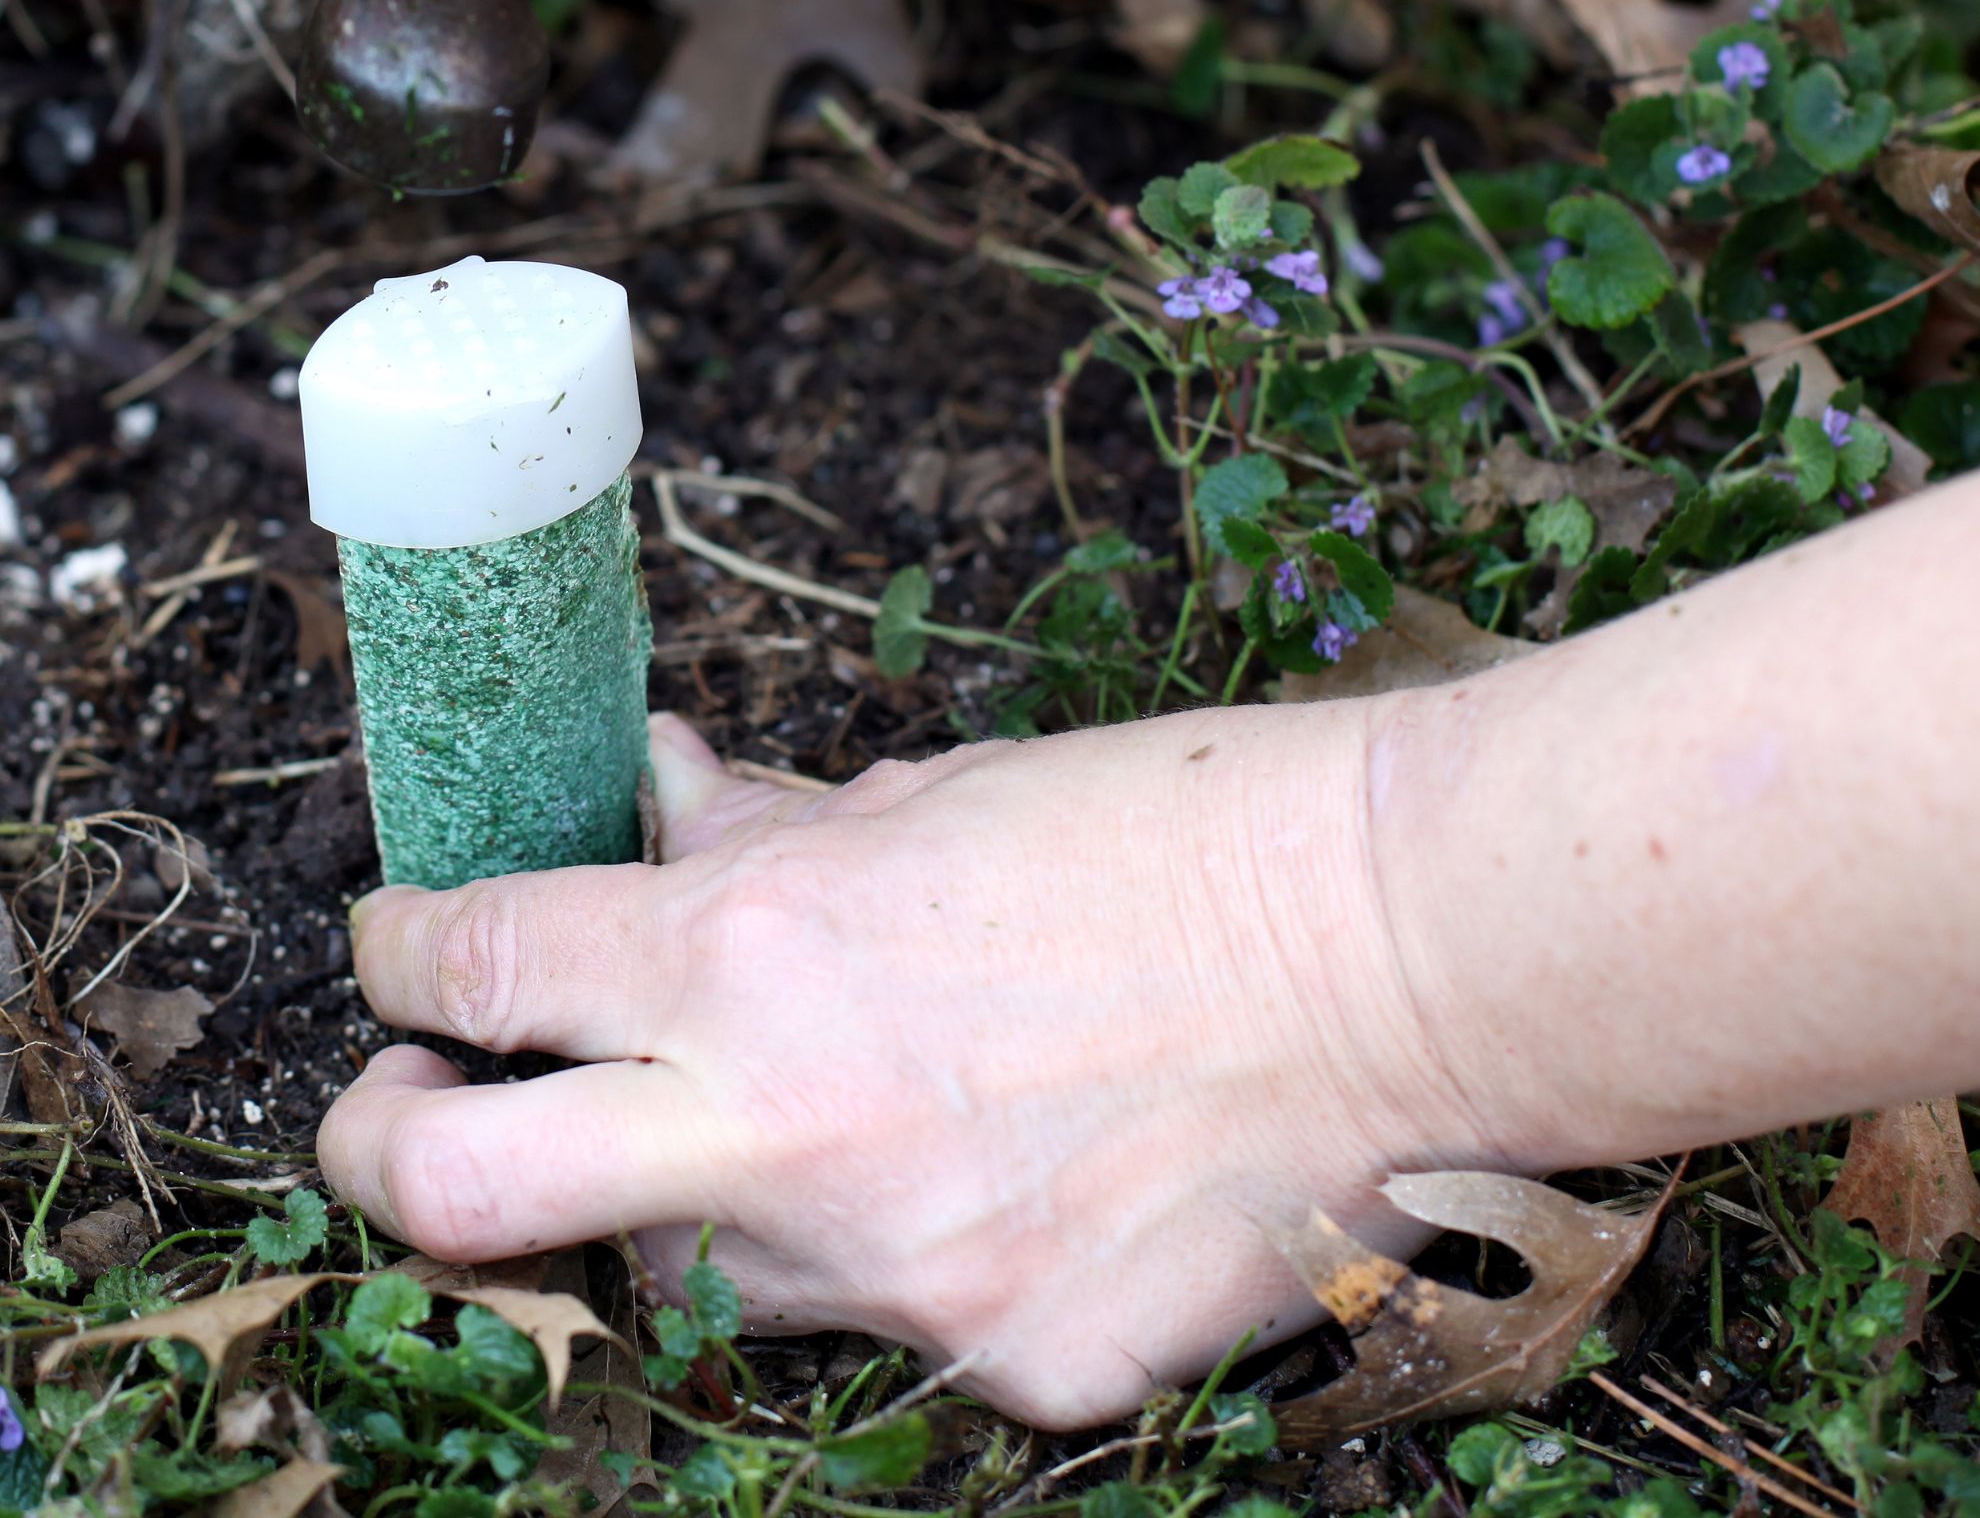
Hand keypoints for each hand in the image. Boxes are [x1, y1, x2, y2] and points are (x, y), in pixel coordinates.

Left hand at [317, 705, 1479, 1427]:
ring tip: (813, 1114)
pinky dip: (893, 1255)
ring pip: (693, 1274)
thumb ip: (770, 831)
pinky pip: (884, 1333)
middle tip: (399, 1107)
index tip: (399, 951)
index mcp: (762, 946)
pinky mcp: (1007, 1371)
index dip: (403, 955)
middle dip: (380, 1144)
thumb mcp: (941, 799)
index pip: (484, 964)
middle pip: (456, 1188)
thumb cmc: (1181, 832)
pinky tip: (997, 1174)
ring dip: (697, 1196)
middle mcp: (788, 1128)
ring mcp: (893, 1277)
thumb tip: (658, 801)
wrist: (1408, 956)